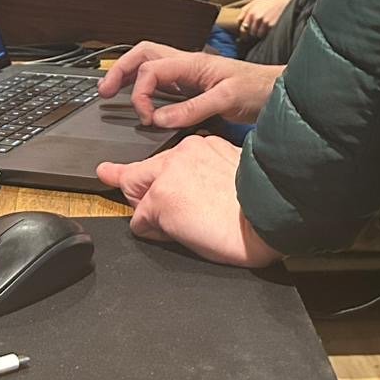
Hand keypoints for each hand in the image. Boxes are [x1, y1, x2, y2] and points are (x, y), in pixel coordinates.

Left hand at [96, 135, 281, 266]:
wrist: (267, 216)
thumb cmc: (259, 205)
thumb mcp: (233, 176)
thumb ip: (206, 175)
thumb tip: (188, 194)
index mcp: (204, 145)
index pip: (167, 158)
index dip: (151, 172)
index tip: (123, 169)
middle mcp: (183, 152)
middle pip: (141, 172)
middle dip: (135, 189)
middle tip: (113, 179)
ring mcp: (169, 173)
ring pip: (139, 196)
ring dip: (150, 214)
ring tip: (184, 225)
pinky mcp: (160, 198)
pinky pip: (139, 221)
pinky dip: (152, 232)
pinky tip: (177, 234)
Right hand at [97, 41, 281, 128]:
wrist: (279, 91)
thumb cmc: (259, 89)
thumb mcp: (227, 99)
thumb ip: (193, 109)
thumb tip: (159, 118)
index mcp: (192, 63)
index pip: (151, 69)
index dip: (141, 94)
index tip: (146, 118)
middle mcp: (188, 64)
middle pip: (143, 55)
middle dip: (120, 69)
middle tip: (104, 91)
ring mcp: (191, 74)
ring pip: (151, 64)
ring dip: (131, 74)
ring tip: (113, 91)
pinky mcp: (196, 87)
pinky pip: (164, 81)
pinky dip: (147, 87)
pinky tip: (143, 102)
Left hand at [236, 0, 292, 38]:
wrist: (282, 1)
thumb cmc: (267, 2)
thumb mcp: (254, 3)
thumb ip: (244, 11)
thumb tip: (239, 22)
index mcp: (251, 12)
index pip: (243, 28)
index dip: (243, 33)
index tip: (245, 35)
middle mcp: (257, 17)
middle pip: (251, 32)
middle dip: (253, 31)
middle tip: (258, 28)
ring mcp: (265, 22)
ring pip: (258, 35)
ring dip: (260, 33)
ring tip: (264, 27)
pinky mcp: (272, 26)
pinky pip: (266, 35)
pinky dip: (266, 33)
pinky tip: (269, 27)